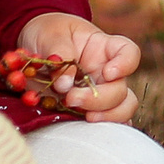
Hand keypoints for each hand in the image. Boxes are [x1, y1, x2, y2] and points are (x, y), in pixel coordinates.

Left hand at [16, 13, 139, 123]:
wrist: (34, 45)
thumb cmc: (48, 32)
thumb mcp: (50, 35)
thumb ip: (59, 55)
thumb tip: (65, 84)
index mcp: (104, 48)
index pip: (129, 53)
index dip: (125, 65)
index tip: (108, 73)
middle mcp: (107, 73)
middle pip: (121, 90)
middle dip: (99, 99)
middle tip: (71, 98)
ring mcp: (99, 93)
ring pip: (121, 111)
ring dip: (105, 118)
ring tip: (81, 117)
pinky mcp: (86, 110)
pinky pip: (105, 125)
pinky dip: (99, 131)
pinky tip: (83, 129)